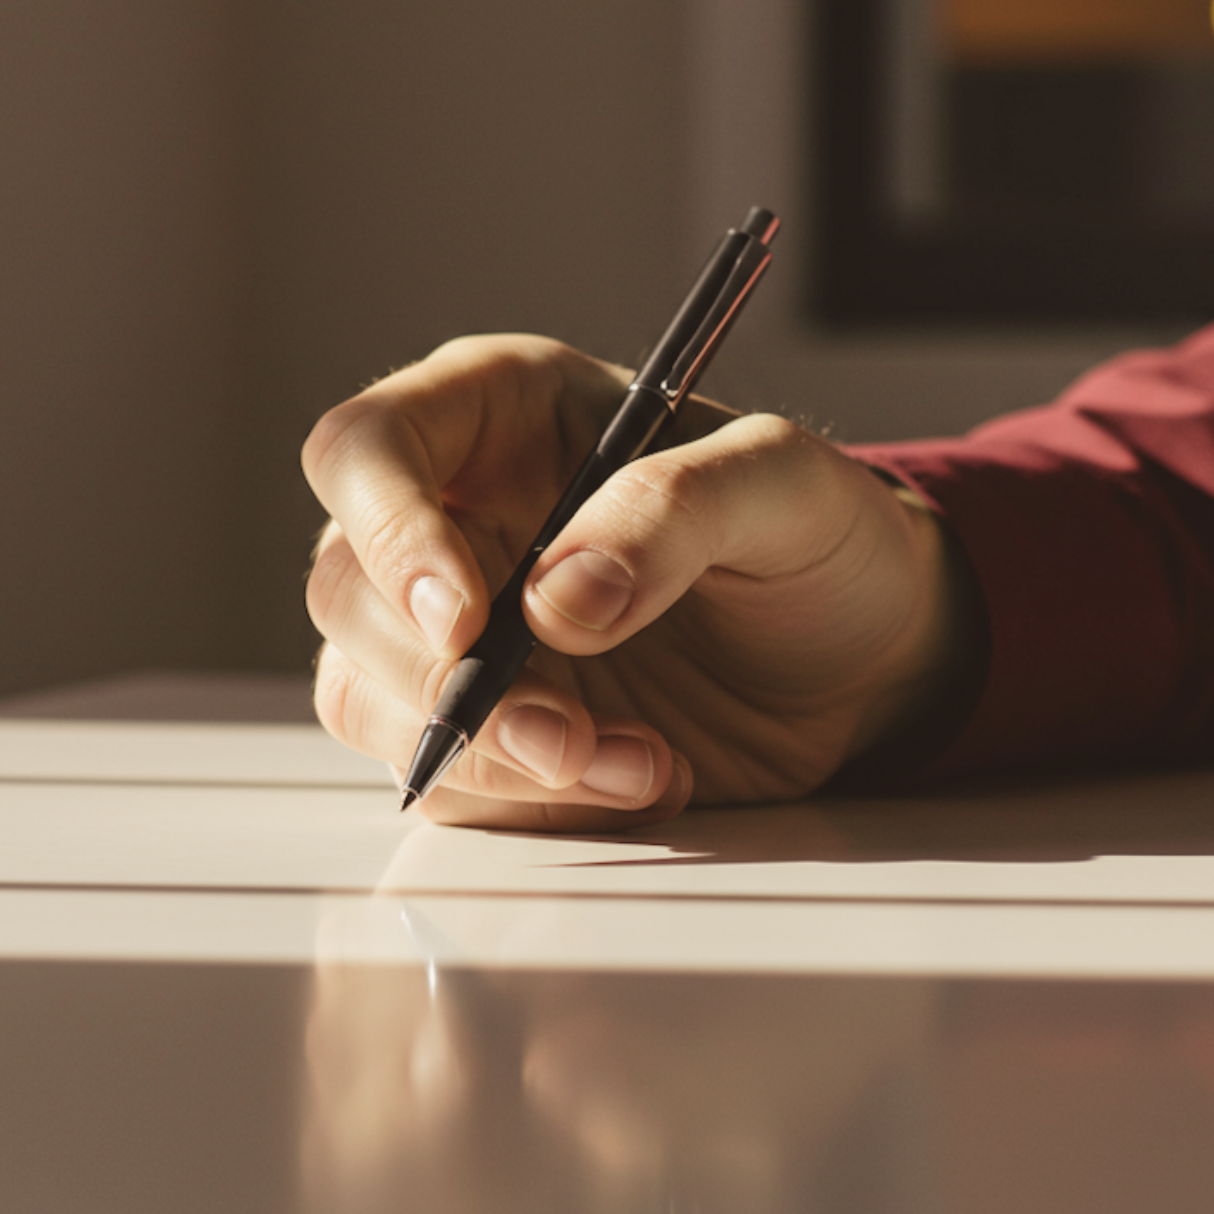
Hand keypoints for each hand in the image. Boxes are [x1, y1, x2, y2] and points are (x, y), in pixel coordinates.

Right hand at [302, 334, 959, 829]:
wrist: (867, 653)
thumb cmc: (818, 535)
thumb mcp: (783, 485)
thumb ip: (674, 509)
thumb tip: (558, 598)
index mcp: (500, 412)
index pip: (368, 449)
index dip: (389, 531)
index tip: (471, 620)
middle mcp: (455, 514)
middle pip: (345, 590)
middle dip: (443, 679)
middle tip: (562, 731)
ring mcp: (460, 627)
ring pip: (369, 694)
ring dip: (489, 754)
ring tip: (637, 760)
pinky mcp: (485, 723)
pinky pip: (445, 775)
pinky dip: (532, 800)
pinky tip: (643, 775)